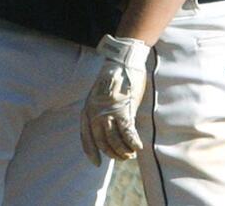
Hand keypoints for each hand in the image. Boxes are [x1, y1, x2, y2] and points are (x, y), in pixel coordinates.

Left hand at [80, 34, 150, 164]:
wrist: (122, 62)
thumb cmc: (114, 78)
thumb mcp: (100, 96)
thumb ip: (101, 112)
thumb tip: (110, 129)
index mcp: (87, 110)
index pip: (87, 138)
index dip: (92, 152)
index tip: (97, 163)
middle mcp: (95, 114)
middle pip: (102, 142)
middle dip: (113, 153)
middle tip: (123, 157)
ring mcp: (108, 113)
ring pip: (115, 141)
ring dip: (123, 151)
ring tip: (131, 153)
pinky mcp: (123, 111)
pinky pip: (127, 133)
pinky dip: (132, 143)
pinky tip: (137, 147)